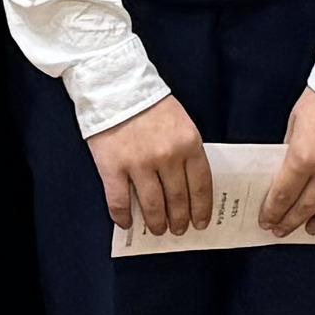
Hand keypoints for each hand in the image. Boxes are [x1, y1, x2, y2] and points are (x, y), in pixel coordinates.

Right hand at [84, 90, 212, 239]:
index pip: (201, 185)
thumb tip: (187, 185)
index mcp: (188, 143)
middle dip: (179, 219)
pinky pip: (119, 201)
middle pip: (178, 199)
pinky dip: (123, 217)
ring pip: (152, 205)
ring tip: (158, 229)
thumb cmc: (150, 103)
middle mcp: (167, 157)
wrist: (114, 84)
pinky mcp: (113, 167)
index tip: (201, 223)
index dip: (202, 208)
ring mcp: (139, 164)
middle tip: (178, 229)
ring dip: (156, 222)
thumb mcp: (181, 122)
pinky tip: (125, 224)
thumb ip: (186, 150)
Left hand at [266, 90, 314, 237]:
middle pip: (306, 209)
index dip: (273, 212)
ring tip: (313, 228)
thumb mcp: (296, 121)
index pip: (283, 196)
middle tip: (282, 229)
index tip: (267, 220)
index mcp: (304, 157)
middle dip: (290, 222)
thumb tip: (289, 172)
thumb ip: (292, 149)